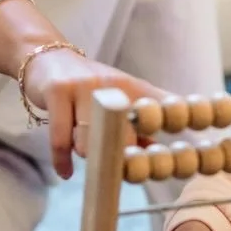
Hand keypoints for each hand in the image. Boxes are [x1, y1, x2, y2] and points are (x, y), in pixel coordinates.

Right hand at [21, 45, 165, 179]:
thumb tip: (156, 159)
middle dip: (116, 157)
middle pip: (124, 136)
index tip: (183, 152)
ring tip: (82, 150)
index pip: (163, 106)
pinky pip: (61, 139)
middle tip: (110, 166)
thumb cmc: (88, 89)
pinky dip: (62, 161)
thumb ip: (138, 130)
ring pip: (89, 141)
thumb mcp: (117, 102)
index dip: (178, 125)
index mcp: (133, 88)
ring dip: (85, 153)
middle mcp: (112, 84)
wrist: (47, 58)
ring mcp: (83, 86)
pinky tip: (66, 172)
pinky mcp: (57, 92)